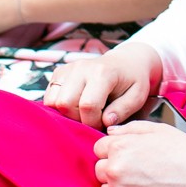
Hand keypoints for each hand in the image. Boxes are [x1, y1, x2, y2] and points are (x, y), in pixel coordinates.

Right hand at [44, 44, 159, 127]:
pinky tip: (74, 106)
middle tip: (92, 119)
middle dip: (77, 119)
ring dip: (66, 114)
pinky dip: (58, 107)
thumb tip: (105, 122)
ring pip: (52, 101)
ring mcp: (67, 68)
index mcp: (102, 73)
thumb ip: (122, 111)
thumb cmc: (132, 81)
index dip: (93, 122)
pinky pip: (48, 97)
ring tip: (83, 113)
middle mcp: (81, 68)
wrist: (125, 62)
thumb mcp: (137, 96)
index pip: (88, 105)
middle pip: (65, 104)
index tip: (102, 124)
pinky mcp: (58, 73)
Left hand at [92, 123, 185, 186]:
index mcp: (120, 146)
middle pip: (99, 169)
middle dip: (114, 168)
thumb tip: (110, 132)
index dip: (114, 150)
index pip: (99, 148)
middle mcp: (115, 169)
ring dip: (118, 186)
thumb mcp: (158, 129)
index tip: (129, 155)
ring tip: (143, 183)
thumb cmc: (184, 152)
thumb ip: (129, 128)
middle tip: (139, 170)